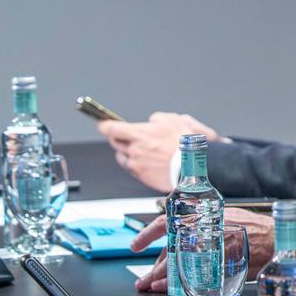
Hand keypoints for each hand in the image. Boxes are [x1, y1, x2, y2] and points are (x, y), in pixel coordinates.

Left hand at [99, 112, 220, 192]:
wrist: (192, 167)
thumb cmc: (185, 144)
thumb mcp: (174, 120)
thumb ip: (157, 119)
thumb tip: (152, 122)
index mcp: (139, 134)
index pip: (112, 128)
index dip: (104, 124)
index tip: (103, 123)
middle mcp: (134, 150)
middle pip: (114, 142)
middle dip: (117, 137)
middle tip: (125, 135)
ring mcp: (137, 164)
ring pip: (122, 157)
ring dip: (126, 152)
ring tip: (139, 150)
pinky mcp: (142, 176)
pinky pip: (132, 169)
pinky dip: (135, 164)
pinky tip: (147, 162)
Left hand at [130, 208, 273, 292]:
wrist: (276, 238)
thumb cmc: (253, 228)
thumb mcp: (226, 216)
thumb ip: (204, 224)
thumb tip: (182, 236)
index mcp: (202, 216)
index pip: (165, 223)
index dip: (147, 234)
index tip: (135, 246)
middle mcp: (202, 231)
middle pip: (168, 251)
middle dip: (154, 268)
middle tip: (144, 280)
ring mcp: (209, 249)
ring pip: (175, 264)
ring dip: (161, 278)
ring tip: (151, 287)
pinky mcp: (217, 265)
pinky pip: (190, 276)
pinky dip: (177, 284)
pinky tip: (169, 290)